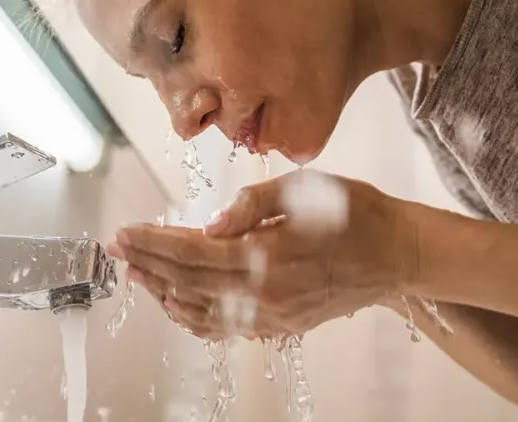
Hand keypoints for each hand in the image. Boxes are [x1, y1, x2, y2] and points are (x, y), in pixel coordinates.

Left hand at [107, 170, 418, 338]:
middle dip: (148, 264)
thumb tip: (209, 224)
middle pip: (188, 282)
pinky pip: (227, 329)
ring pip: (203, 310)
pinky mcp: (283, 325)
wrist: (400, 255)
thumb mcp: (306, 189)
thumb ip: (252, 205)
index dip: (153, 242)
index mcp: (267, 254)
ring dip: (163, 292)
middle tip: (117, 250)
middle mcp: (265, 293)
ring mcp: (273, 315)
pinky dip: (195, 319)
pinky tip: (177, 306)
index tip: (125, 232)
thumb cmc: (358, 214)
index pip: (192, 251)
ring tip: (137, 275)